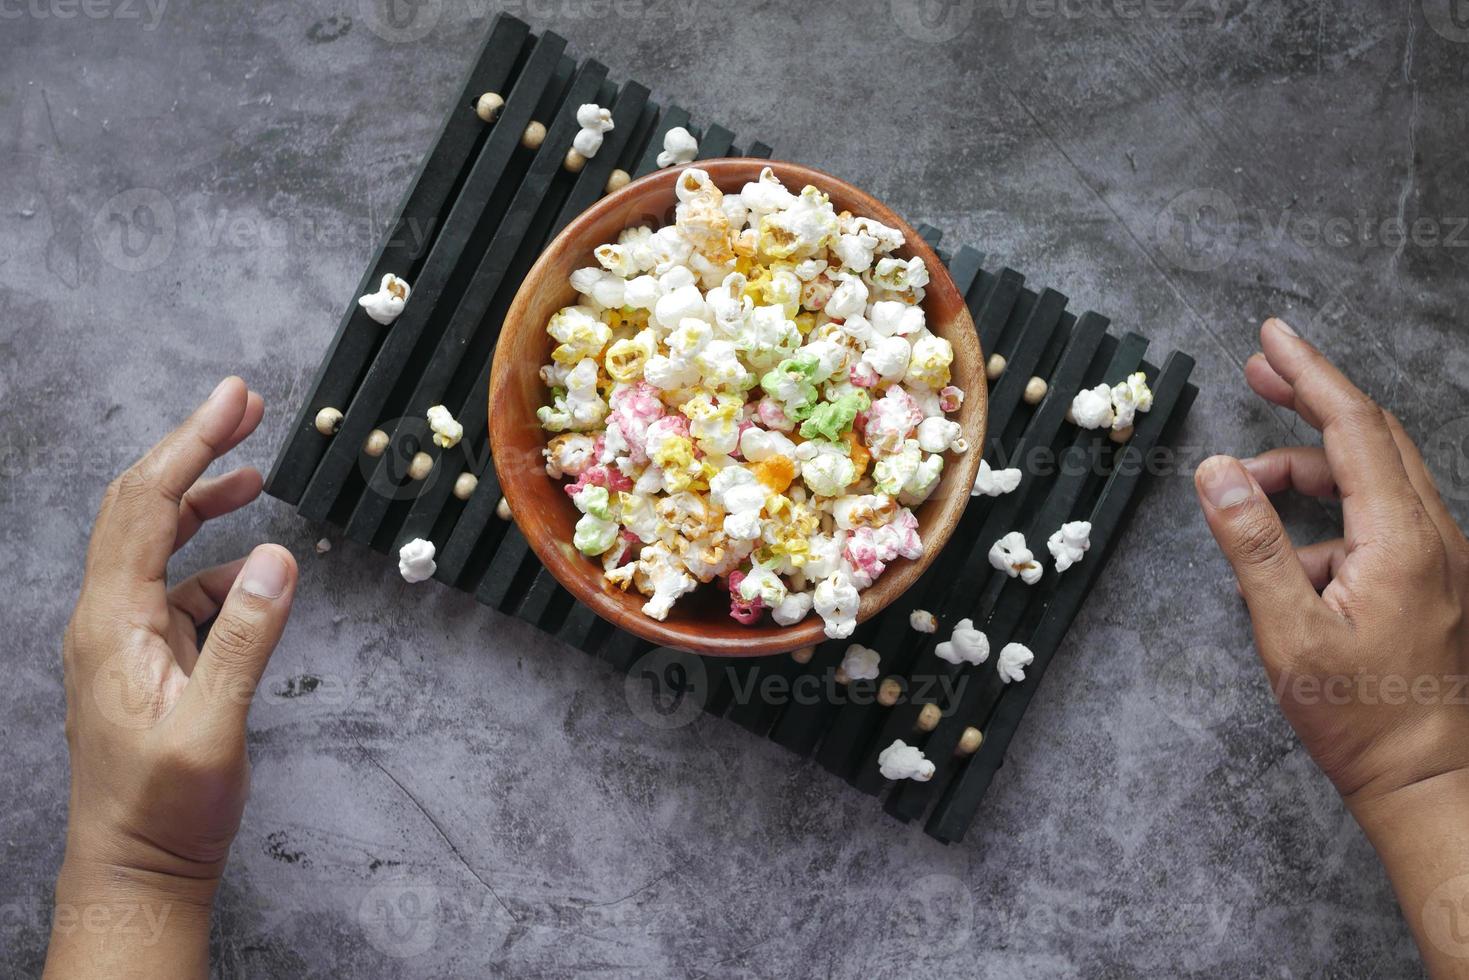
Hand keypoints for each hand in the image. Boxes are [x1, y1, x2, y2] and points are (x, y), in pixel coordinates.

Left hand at [45, 378, 296, 979]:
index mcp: (112, 624)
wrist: (134, 870)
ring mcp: (121, 635)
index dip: (190, 444)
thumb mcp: (213, 726)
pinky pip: (176, 586)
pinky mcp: (143, 656)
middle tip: (243, 403)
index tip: (233, 400)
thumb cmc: (165, 810)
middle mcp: (105, 618)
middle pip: (141, 506)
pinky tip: (252, 569)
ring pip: (155, 539)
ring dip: (200, 497)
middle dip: (192, 448)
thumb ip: (246, 638)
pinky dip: (214, 560)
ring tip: (250, 466)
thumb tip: (276, 557)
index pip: (146, 507)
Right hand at [1196, 318, 1468, 974]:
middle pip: (1372, 436)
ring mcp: (1442, 559)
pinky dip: (1329, 520)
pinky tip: (1291, 569)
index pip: (1354, 428)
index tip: (1272, 336)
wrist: (1431, 784)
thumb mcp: (1287, 633)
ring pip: (1374, 479)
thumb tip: (1217, 472)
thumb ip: (1251, 545)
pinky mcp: (1436, 582)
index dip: (1310, 374)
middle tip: (1256, 371)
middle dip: (1312, 397)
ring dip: (1309, 469)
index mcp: (1402, 539)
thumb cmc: (1361, 720)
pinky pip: (1379, 522)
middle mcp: (1436, 536)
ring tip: (1244, 490)